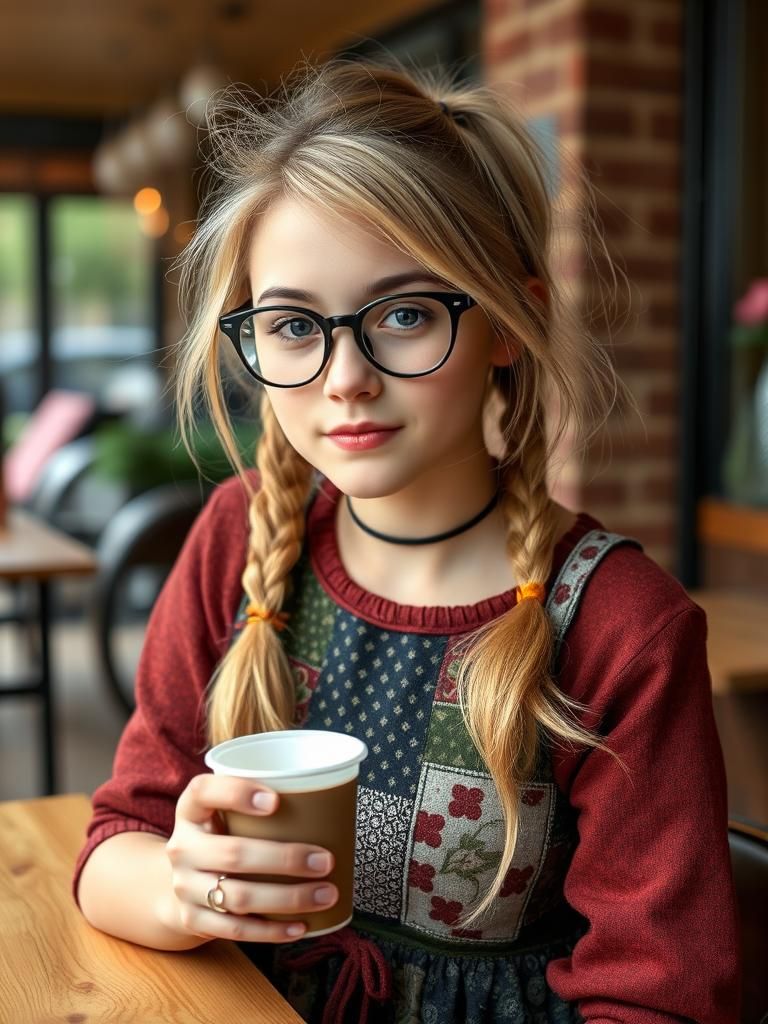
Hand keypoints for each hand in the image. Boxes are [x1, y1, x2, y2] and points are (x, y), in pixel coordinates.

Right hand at [163, 773, 337, 942]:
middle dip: (285, 859)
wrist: (177, 883)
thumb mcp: (224, 814)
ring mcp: (185, 886)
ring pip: (239, 896)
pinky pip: (237, 929)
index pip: (203, 791)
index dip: (236, 793)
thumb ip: (257, 808)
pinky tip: (301, 925)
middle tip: (326, 860)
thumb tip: (329, 802)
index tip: (276, 800)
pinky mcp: (193, 919)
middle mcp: (182, 847)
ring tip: (326, 894)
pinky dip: (272, 930)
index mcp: (190, 811)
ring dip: (288, 898)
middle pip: (233, 853)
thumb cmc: (220, 838)